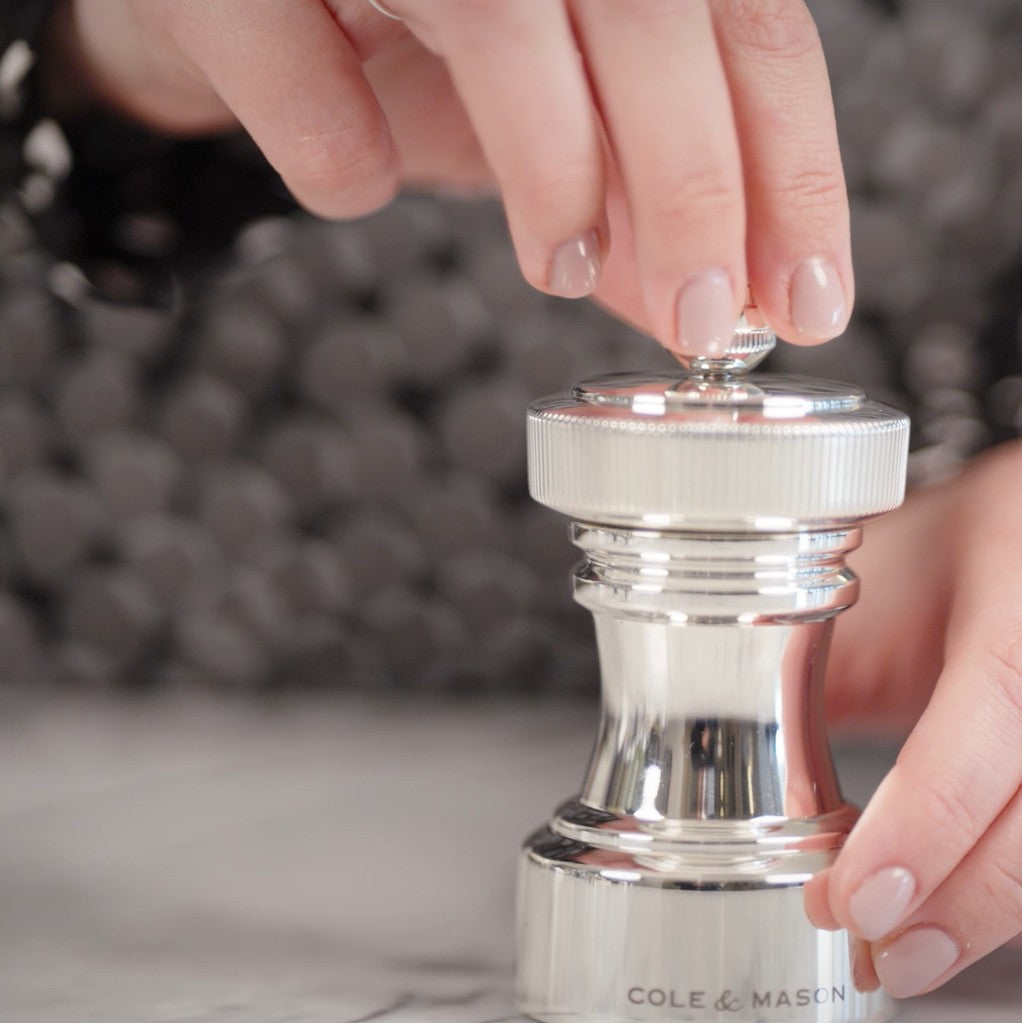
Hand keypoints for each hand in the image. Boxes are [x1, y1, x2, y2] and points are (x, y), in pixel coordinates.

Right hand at [55, 0, 851, 355]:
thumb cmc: (414, 43)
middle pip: (654, 15)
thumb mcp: (550, 120)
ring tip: (558, 270)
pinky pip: (311, 87)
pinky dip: (340, 152)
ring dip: (554, 170)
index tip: (805, 301)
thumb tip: (727, 306)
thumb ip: (635, 201)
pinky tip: (355, 175)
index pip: (752, 27)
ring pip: (502, 20)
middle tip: (706, 319)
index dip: (790, 175)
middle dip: (696, 187)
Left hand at [807, 441, 1021, 996]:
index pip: (987, 718)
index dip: (926, 820)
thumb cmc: (942, 554)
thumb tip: (764, 783)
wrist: (1016, 538)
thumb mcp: (865, 590)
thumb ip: (816, 674)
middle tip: (870, 946)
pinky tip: (946, 920)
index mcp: (1015, 599)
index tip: (856, 896)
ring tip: (901, 955)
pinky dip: (996, 892)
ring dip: (977, 914)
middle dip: (955, 900)